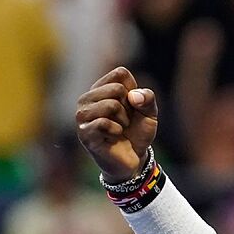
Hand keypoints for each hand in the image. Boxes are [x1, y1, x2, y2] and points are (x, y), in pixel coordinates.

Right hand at [75, 67, 158, 183]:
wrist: (134, 159)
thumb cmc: (138, 132)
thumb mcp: (150, 112)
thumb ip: (148, 98)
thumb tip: (133, 96)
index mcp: (101, 88)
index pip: (120, 74)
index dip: (134, 92)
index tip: (132, 107)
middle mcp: (87, 98)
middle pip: (116, 89)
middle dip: (129, 107)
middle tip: (125, 121)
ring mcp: (83, 116)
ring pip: (110, 104)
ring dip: (123, 120)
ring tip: (120, 129)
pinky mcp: (84, 133)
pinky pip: (104, 123)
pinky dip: (116, 131)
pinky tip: (113, 137)